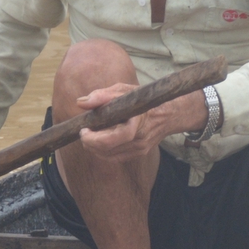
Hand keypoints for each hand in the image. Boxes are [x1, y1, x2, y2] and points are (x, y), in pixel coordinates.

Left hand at [74, 83, 206, 162]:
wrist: (168, 113)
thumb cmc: (144, 99)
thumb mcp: (124, 91)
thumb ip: (102, 96)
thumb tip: (81, 103)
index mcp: (136, 123)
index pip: (111, 139)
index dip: (93, 138)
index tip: (84, 129)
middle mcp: (139, 139)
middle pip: (107, 150)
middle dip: (90, 143)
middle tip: (83, 132)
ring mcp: (140, 149)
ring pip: (108, 156)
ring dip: (94, 148)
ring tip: (90, 136)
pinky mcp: (139, 153)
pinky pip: (115, 157)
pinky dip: (103, 152)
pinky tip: (99, 142)